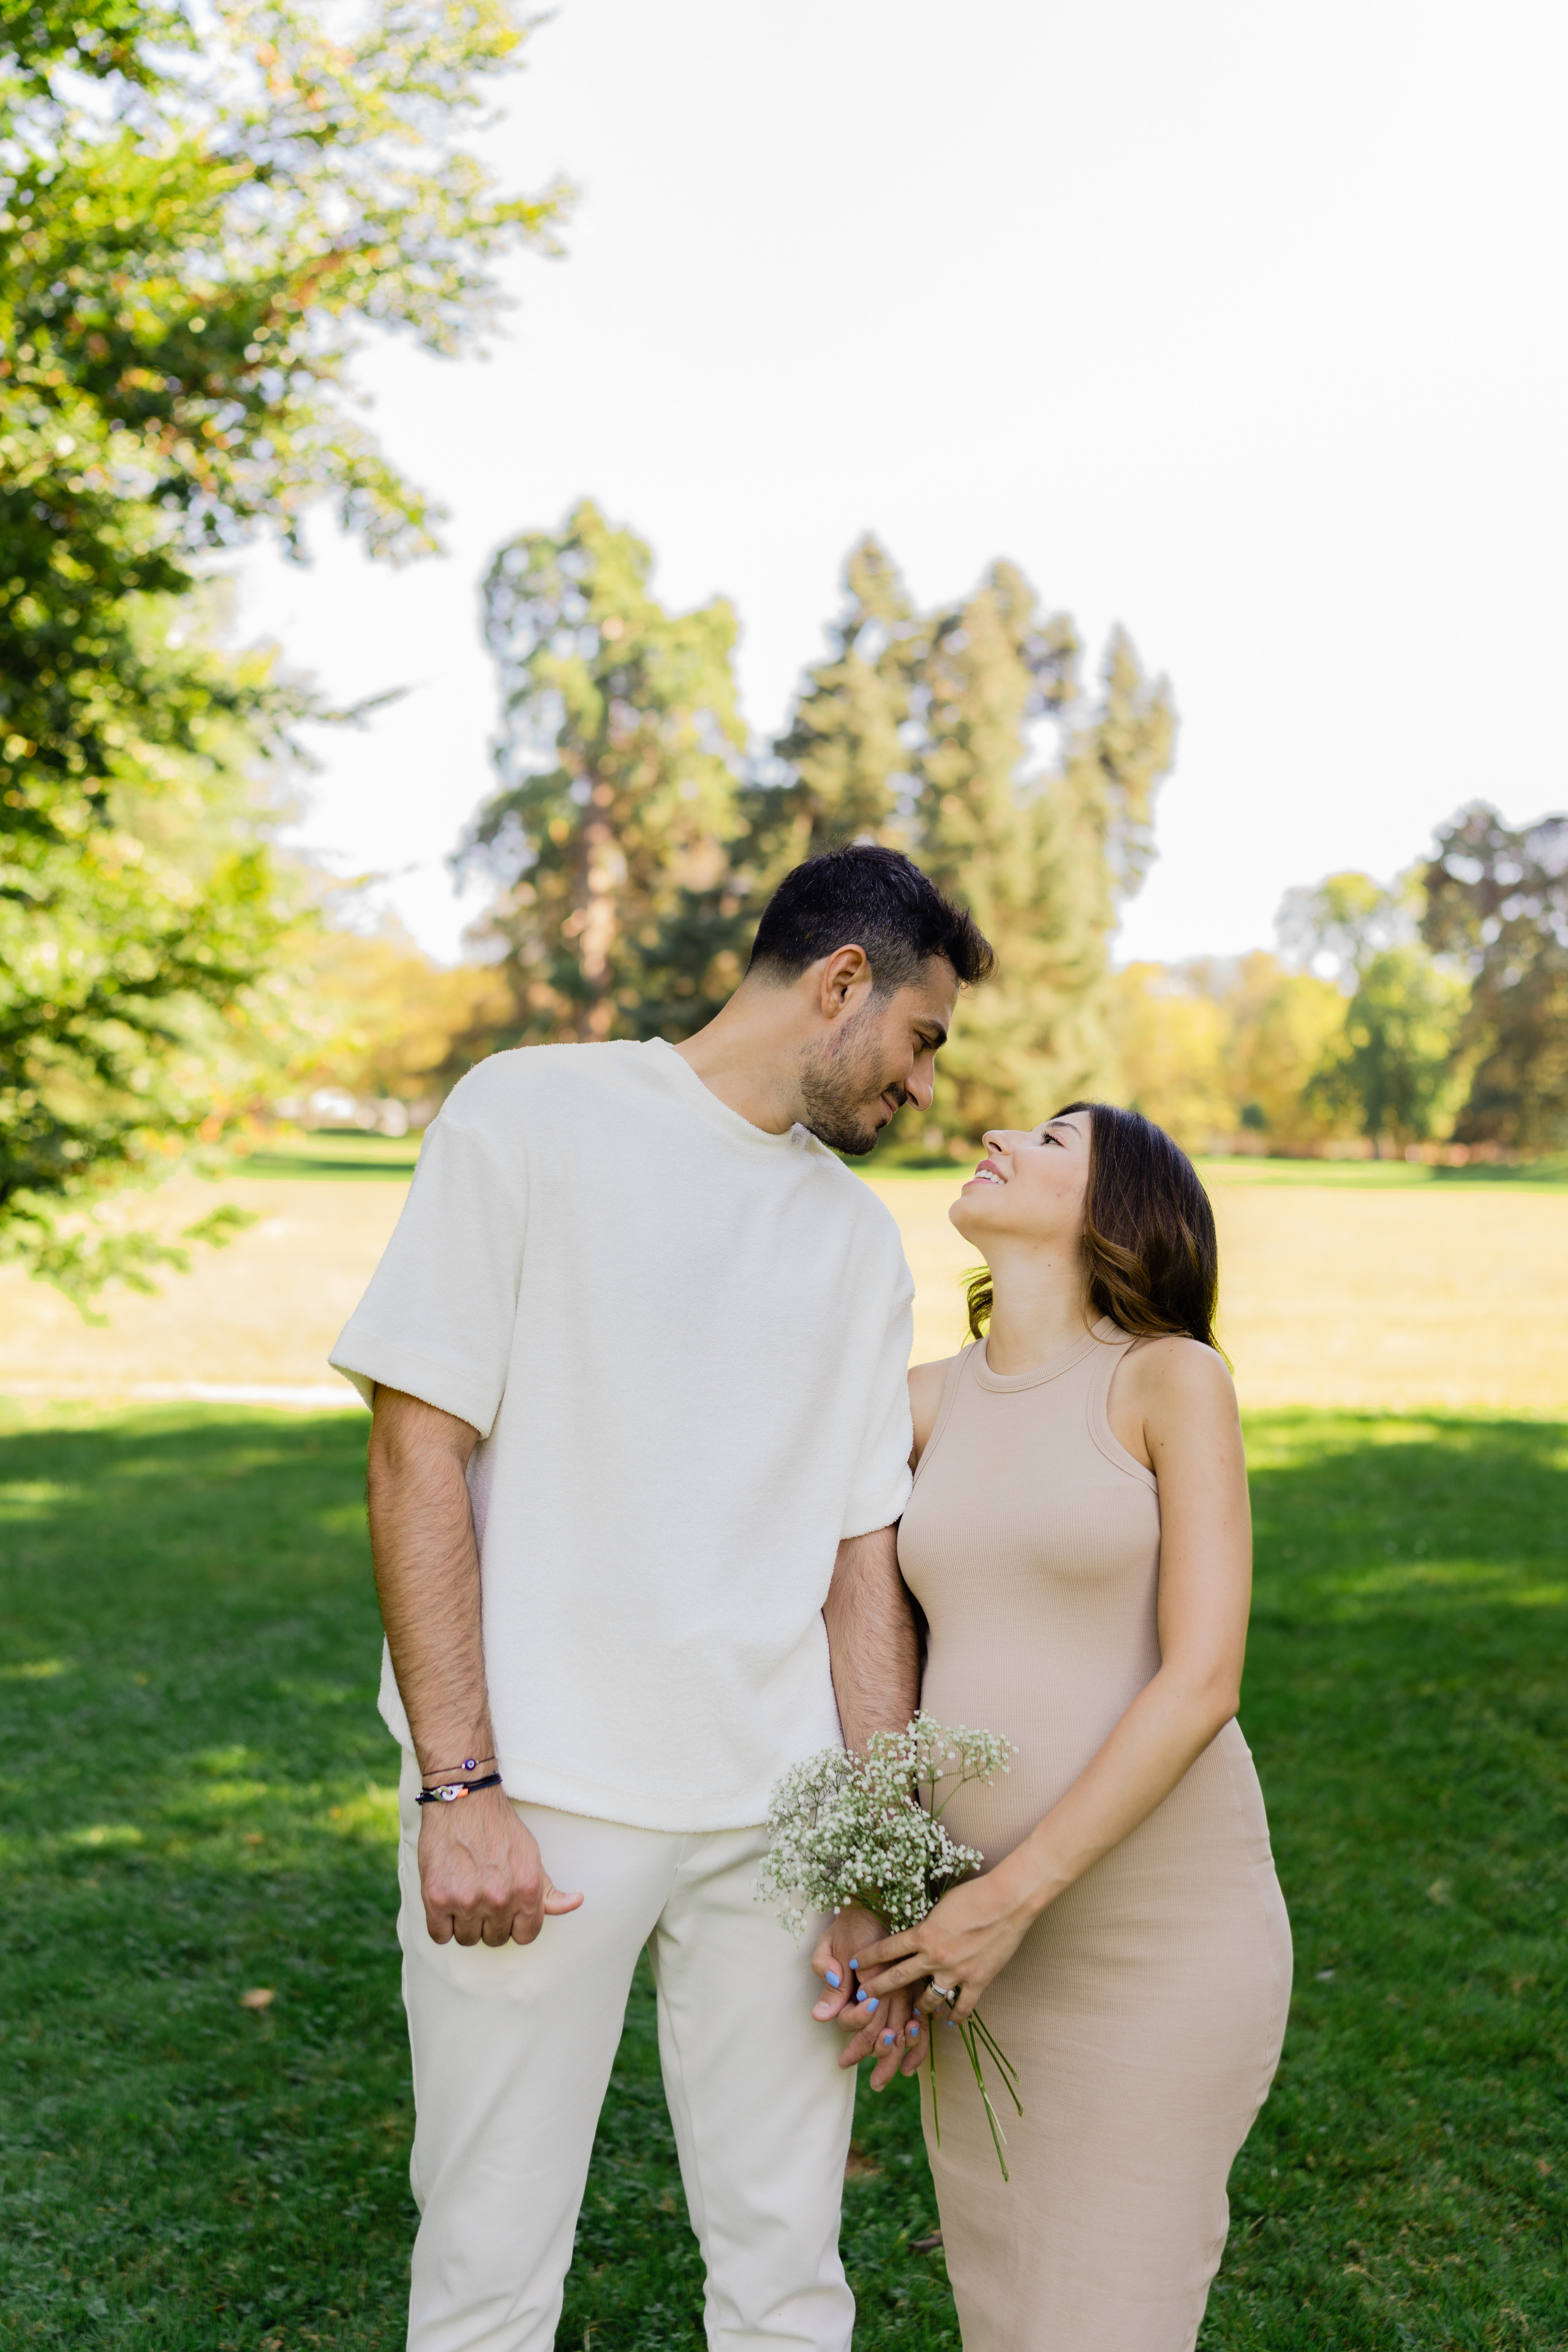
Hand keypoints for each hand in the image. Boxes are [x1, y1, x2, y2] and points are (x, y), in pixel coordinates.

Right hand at [418, 1787, 583, 1946]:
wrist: (463, 1800)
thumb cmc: (499, 1827)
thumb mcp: (532, 1855)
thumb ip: (549, 1889)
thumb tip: (576, 1902)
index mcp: (527, 1890)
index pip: (526, 1936)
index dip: (516, 1925)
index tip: (507, 1911)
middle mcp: (499, 1899)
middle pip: (495, 1939)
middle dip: (490, 1922)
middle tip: (483, 1896)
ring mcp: (467, 1900)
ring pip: (468, 1939)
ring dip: (465, 1924)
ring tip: (465, 1895)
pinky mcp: (436, 1898)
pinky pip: (440, 1936)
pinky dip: (442, 1925)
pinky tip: (447, 1904)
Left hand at [810, 1905, 922, 2090]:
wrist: (887, 1889)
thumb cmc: (857, 1914)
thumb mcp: (835, 1940)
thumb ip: (827, 1973)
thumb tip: (820, 2017)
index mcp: (876, 1977)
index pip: (863, 2022)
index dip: (854, 2043)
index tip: (842, 2058)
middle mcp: (899, 1985)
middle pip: (887, 2032)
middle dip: (876, 2060)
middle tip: (869, 2082)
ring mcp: (917, 1982)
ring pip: (910, 2029)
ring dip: (901, 2055)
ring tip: (890, 2076)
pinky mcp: (927, 1978)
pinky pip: (930, 2014)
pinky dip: (923, 2038)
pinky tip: (917, 2055)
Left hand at [852, 1869, 1037, 2024]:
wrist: (1007, 1901)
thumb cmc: (975, 1894)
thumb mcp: (941, 1905)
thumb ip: (926, 1923)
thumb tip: (916, 1931)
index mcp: (923, 1933)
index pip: (887, 1949)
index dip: (868, 1957)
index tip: (854, 1963)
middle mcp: (935, 1956)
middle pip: (898, 1977)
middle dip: (877, 1988)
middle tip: (863, 1999)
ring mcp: (956, 1972)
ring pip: (928, 1999)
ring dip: (918, 2008)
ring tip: (911, 2013)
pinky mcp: (977, 1981)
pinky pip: (962, 2007)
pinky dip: (955, 2016)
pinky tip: (950, 2021)